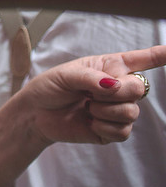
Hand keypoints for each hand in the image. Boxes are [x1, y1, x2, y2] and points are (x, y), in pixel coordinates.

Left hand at [15, 45, 165, 145]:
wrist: (34, 114)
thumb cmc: (49, 88)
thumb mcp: (66, 75)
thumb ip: (91, 77)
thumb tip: (114, 85)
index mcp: (110, 67)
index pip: (143, 59)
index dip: (161, 55)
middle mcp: (118, 87)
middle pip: (139, 88)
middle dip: (117, 92)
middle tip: (92, 93)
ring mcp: (116, 109)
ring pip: (131, 112)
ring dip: (105, 110)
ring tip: (86, 107)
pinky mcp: (112, 130)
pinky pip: (123, 131)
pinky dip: (104, 127)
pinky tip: (89, 122)